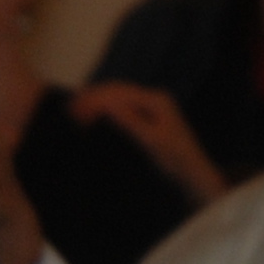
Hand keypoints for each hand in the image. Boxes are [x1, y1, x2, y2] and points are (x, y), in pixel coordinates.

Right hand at [72, 82, 225, 206]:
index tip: (76, 109)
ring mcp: (151, 106)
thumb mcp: (151, 141)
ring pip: (117, 97)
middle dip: (92, 97)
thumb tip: (107, 105)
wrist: (193, 173)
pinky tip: (92, 115)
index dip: (95, 99)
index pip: (119, 93)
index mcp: (156, 100)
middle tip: (70, 108)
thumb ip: (130, 121)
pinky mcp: (147, 117)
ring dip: (96, 101)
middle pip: (116, 90)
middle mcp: (154, 98)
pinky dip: (104, 109)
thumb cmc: (176, 160)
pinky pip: (122, 106)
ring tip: (74, 110)